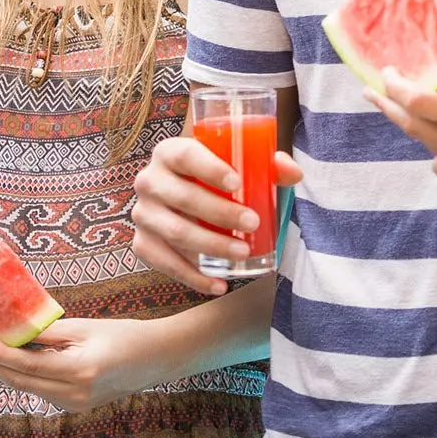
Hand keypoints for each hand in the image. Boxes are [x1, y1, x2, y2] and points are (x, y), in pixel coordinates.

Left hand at [0, 317, 179, 412]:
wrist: (156, 359)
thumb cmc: (123, 336)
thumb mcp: (84, 328)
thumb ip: (47, 334)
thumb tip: (13, 333)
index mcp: (79, 372)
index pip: (27, 366)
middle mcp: (75, 395)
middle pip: (21, 382)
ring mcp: (75, 405)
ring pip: (28, 389)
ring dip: (2, 371)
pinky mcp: (75, 407)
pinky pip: (41, 391)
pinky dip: (22, 376)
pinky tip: (6, 361)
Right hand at [130, 134, 299, 294]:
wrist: (184, 201)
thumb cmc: (214, 180)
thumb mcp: (237, 167)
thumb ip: (268, 166)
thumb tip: (293, 173)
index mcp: (169, 152)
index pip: (185, 155)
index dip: (209, 168)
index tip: (237, 183)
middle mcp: (149, 181)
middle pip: (182, 196)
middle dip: (219, 212)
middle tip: (252, 223)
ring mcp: (142, 214)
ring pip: (174, 231)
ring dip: (211, 245)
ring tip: (243, 253)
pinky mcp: (142, 242)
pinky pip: (164, 262)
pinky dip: (192, 276)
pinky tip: (219, 284)